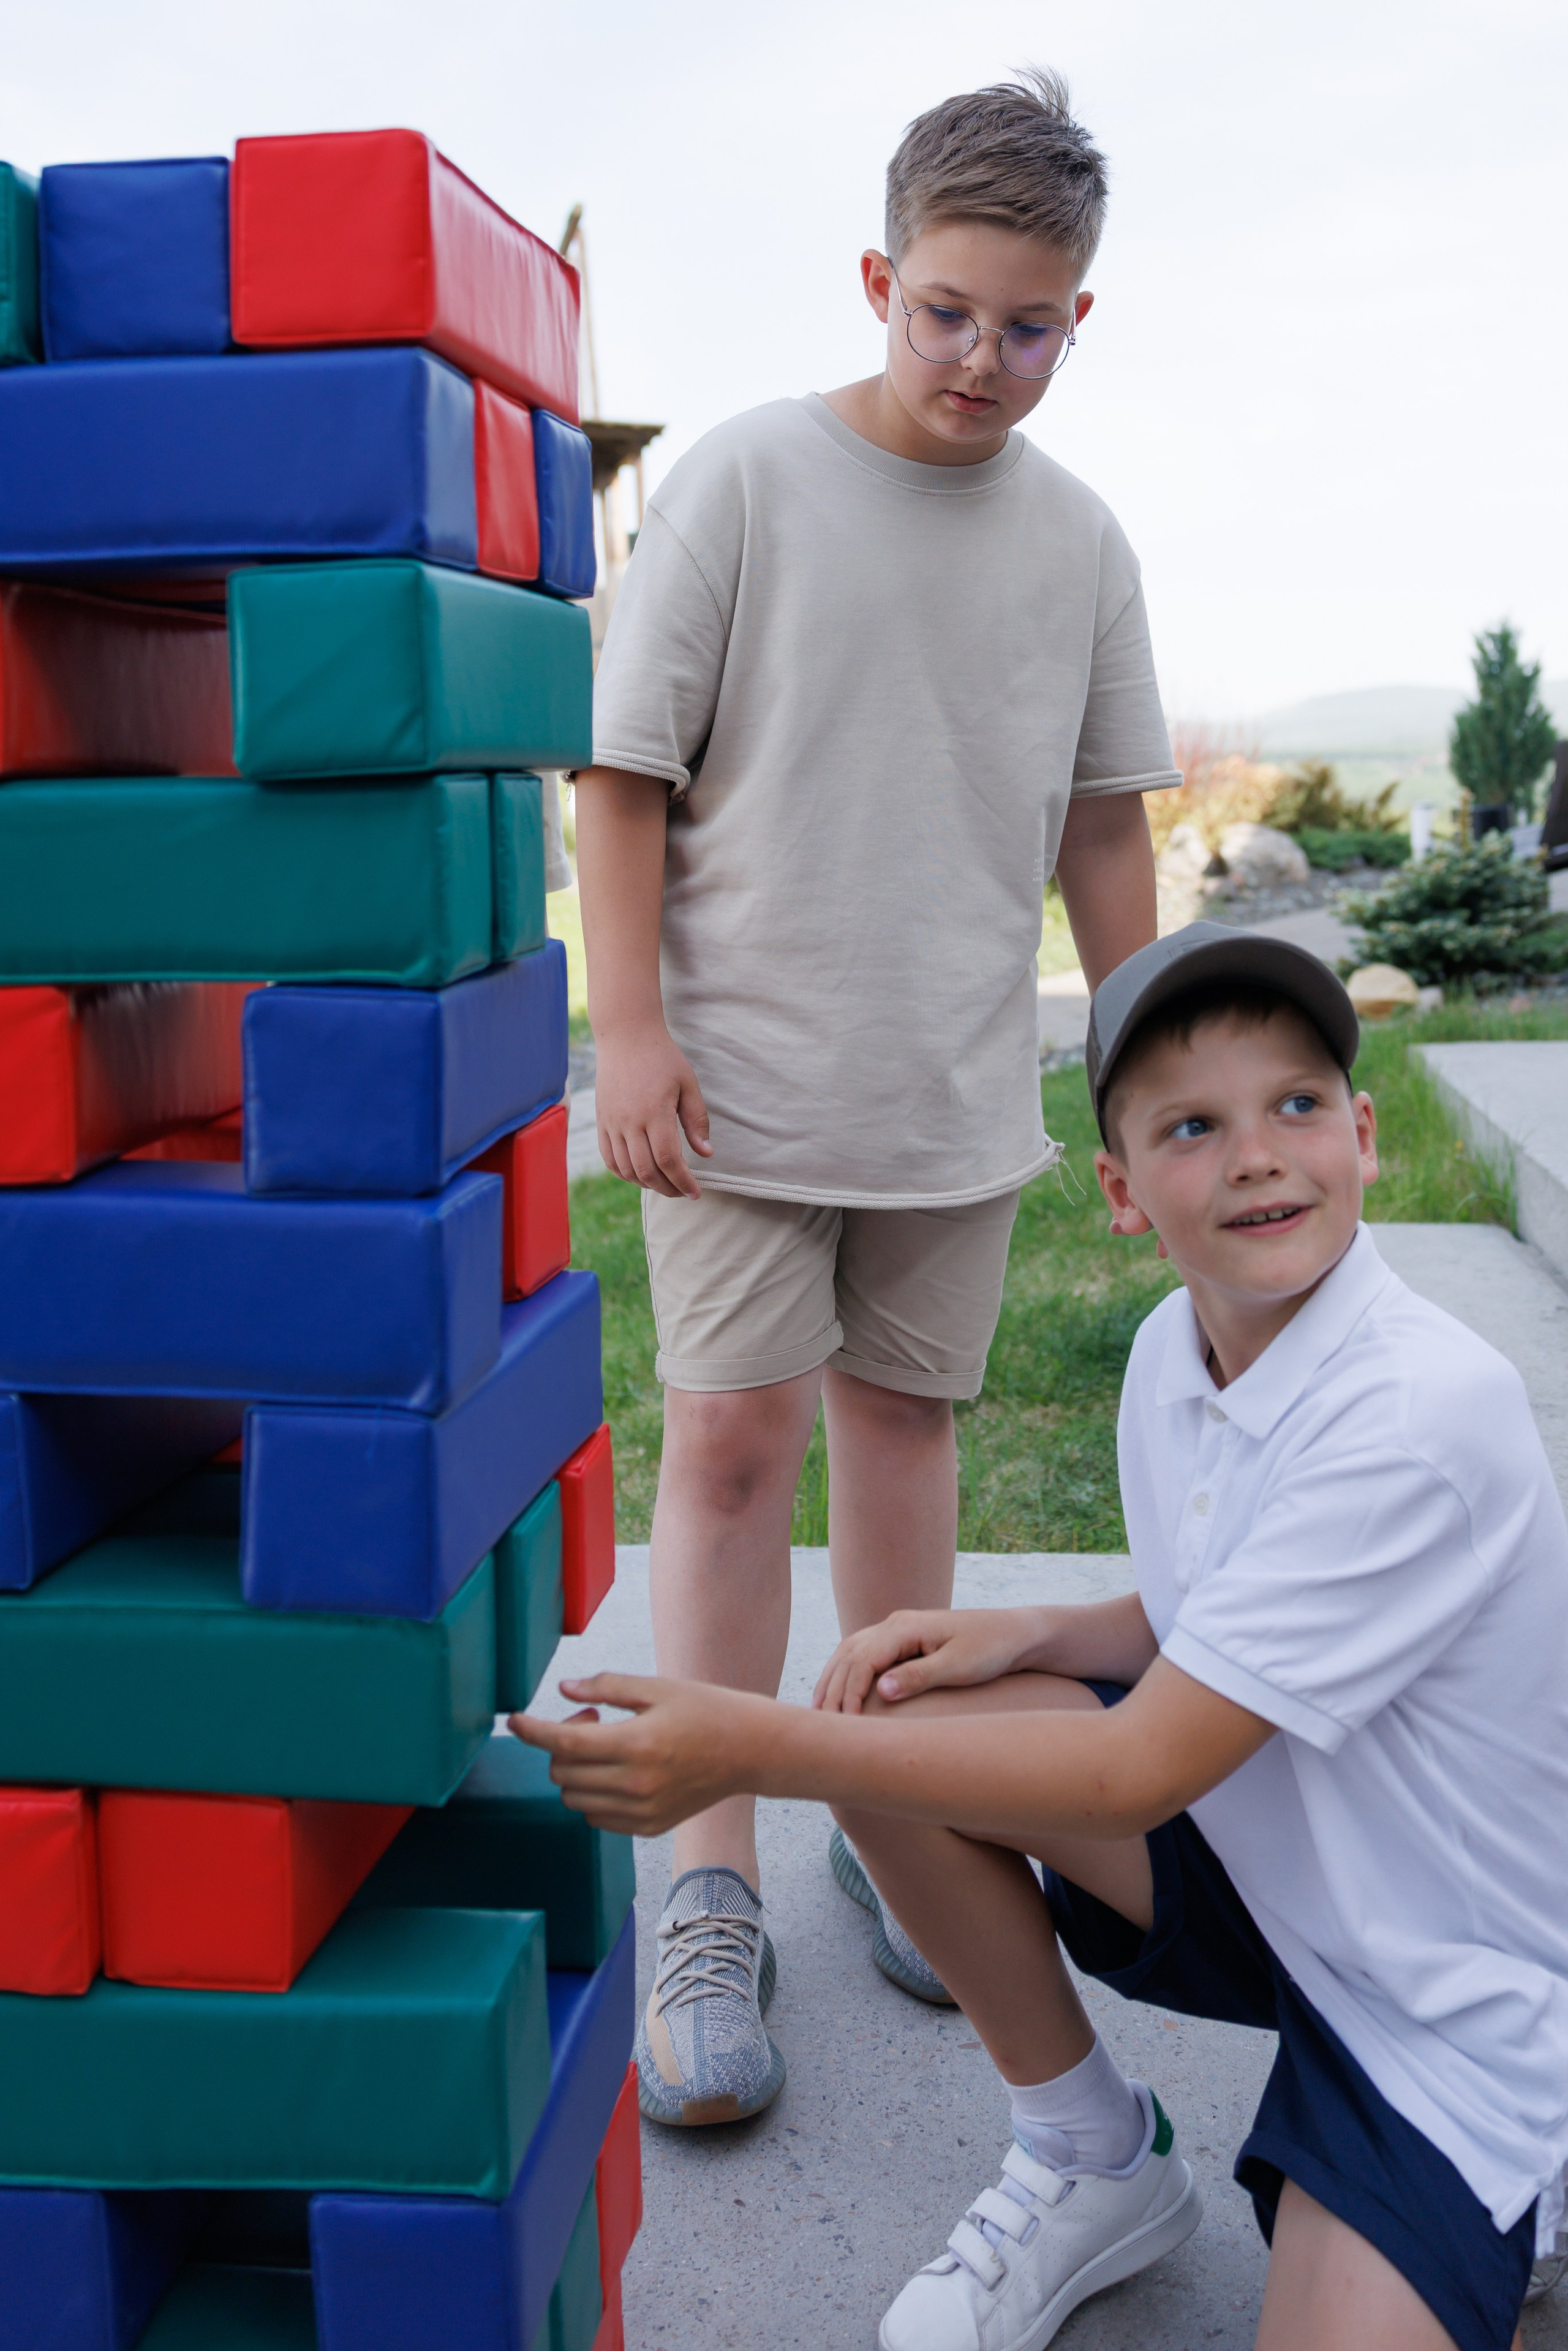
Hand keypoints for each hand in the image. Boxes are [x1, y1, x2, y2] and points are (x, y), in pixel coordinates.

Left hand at [510, 1673, 759, 1834]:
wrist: (748, 1751)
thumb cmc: (705, 1710)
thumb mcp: (657, 1687)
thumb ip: (606, 1688)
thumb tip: (563, 1690)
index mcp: (637, 1744)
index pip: (564, 1743)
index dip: (532, 1730)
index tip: (513, 1719)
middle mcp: (635, 1785)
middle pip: (563, 1772)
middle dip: (561, 1743)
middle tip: (592, 1719)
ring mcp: (641, 1812)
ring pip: (575, 1798)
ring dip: (575, 1770)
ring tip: (607, 1744)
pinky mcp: (647, 1827)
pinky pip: (596, 1817)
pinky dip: (592, 1794)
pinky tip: (616, 1770)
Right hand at [593, 1025, 712, 1197]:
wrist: (625, 1036)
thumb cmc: (662, 1058)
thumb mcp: (688, 1085)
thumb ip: (696, 1121)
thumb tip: (706, 1154)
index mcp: (654, 1112)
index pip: (668, 1160)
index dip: (683, 1181)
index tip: (696, 1192)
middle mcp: (629, 1121)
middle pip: (646, 1171)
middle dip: (668, 1188)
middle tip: (684, 1192)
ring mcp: (611, 1123)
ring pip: (626, 1169)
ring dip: (647, 1184)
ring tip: (666, 1184)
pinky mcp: (601, 1121)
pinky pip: (609, 1158)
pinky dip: (625, 1173)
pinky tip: (641, 1175)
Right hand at [812, 1607, 1043, 1713]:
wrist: (1014, 1634)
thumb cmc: (990, 1650)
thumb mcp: (958, 1667)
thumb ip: (918, 1677)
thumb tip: (880, 1691)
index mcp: (905, 1626)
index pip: (862, 1659)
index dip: (848, 1692)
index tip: (845, 1725)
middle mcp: (895, 1624)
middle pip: (849, 1654)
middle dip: (831, 1688)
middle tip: (819, 1726)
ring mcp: (897, 1630)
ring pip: (851, 1653)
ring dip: (833, 1681)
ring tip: (819, 1713)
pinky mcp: (903, 1641)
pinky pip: (864, 1656)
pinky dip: (847, 1675)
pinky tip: (841, 1696)